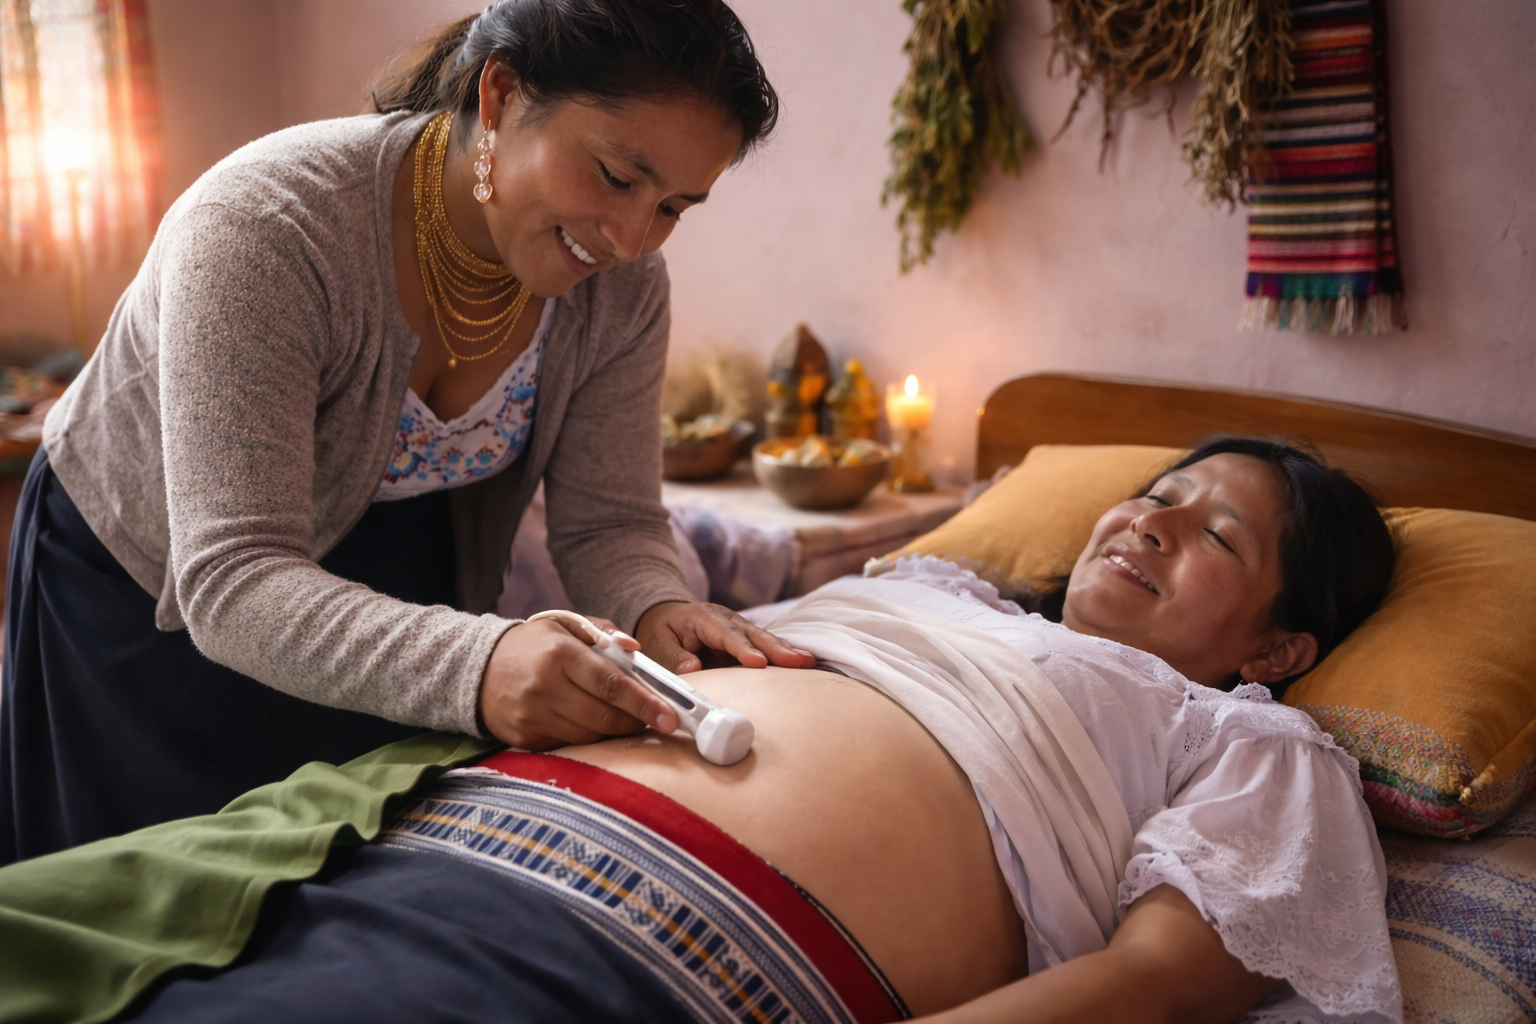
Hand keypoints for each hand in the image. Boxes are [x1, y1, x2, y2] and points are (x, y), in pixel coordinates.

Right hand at [477, 616, 678, 748]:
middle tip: (654, 718)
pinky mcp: (525, 738)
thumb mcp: (565, 624)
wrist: (476, 669)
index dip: (644, 703)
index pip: (611, 684)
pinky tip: (586, 720)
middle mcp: (544, 687)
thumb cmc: (533, 645)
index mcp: (559, 654)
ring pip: (590, 734)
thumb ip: (604, 632)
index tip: (670, 716)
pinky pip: (569, 744)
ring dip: (612, 728)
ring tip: (618, 715)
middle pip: (605, 716)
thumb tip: (636, 650)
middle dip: (636, 721)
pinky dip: (586, 735)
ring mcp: (533, 716)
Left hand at [634, 600, 817, 674]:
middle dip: (776, 648)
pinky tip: (803, 662)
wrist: (666, 616)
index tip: (758, 663)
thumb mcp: (658, 642)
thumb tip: (693, 670)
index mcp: (704, 618)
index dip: (742, 649)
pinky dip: (783, 654)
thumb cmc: (661, 631)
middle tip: (799, 661)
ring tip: (809, 661)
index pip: (725, 635)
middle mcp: (727, 620)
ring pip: (764, 639)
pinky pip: (765, 647)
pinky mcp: (745, 639)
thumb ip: (673, 656)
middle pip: (754, 634)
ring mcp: (739, 628)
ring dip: (786, 650)